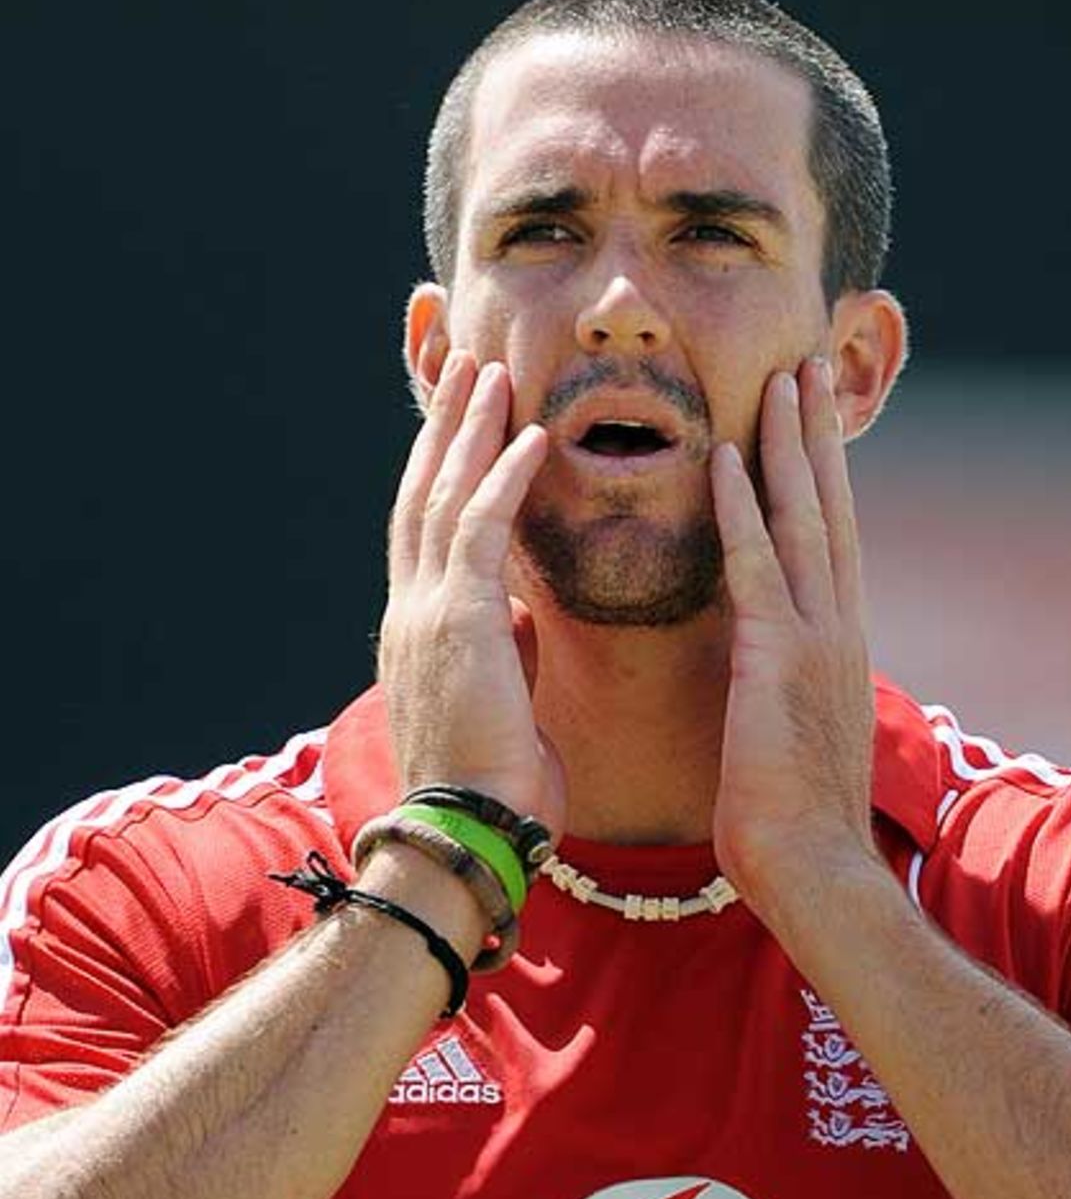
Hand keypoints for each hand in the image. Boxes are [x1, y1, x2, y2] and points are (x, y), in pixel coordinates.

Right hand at [379, 351, 565, 834]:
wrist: (465, 835)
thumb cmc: (491, 784)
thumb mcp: (497, 699)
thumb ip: (502, 648)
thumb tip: (520, 614)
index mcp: (421, 626)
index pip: (427, 527)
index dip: (442, 466)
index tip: (463, 418)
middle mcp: (413, 607)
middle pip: (423, 492)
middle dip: (444, 425)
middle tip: (466, 363)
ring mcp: (428, 611)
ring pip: (444, 497)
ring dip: (468, 429)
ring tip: (491, 371)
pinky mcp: (459, 623)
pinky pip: (481, 531)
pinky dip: (504, 479)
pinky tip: (528, 436)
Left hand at [710, 358, 882, 929]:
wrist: (816, 872)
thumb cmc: (797, 822)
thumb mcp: (796, 736)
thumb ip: (784, 686)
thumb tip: (765, 664)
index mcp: (839, 645)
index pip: (832, 543)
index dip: (823, 478)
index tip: (811, 424)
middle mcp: (840, 627)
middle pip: (832, 510)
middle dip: (819, 437)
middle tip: (809, 367)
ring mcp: (816, 639)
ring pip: (805, 519)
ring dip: (790, 444)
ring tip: (781, 378)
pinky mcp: (780, 659)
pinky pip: (756, 565)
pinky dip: (742, 506)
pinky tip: (725, 455)